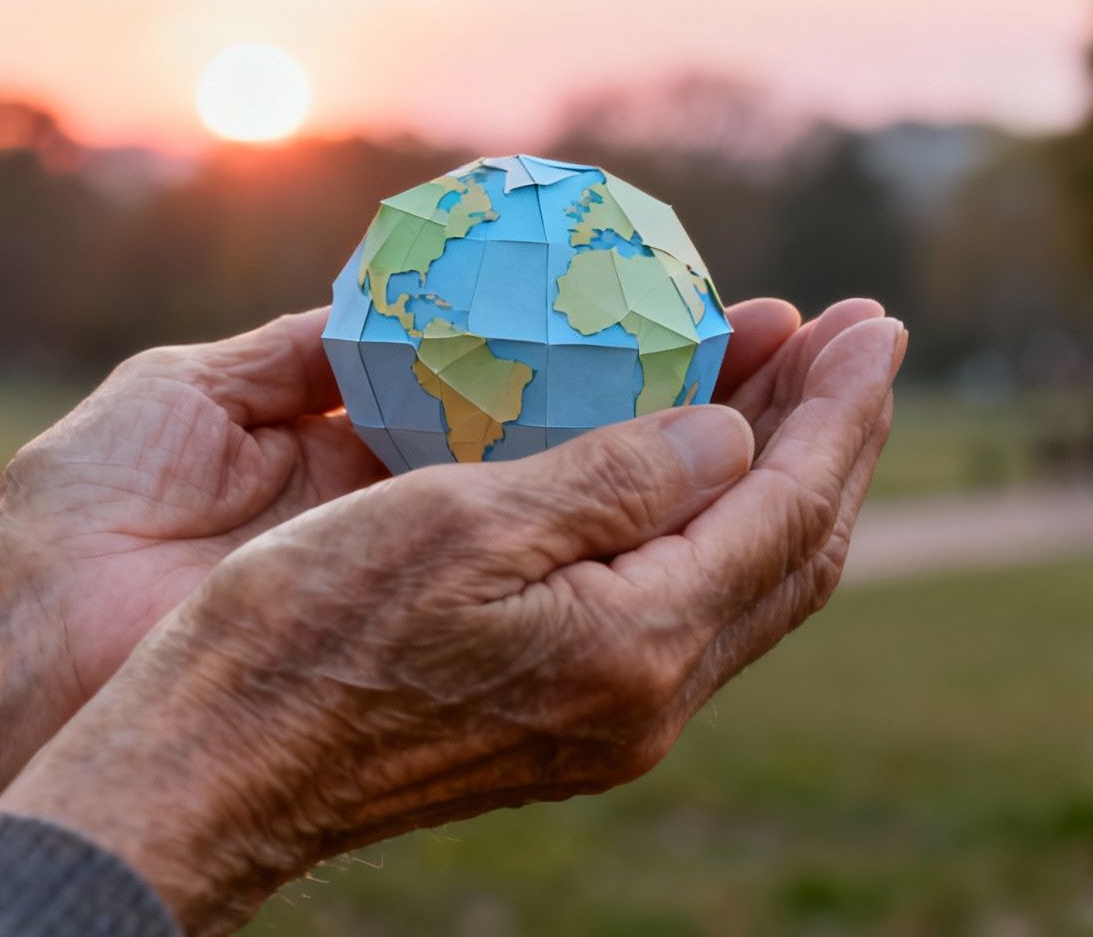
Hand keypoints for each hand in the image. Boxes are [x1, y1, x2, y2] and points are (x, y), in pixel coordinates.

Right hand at [0, 301, 809, 864]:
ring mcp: (610, 721)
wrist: (216, 771)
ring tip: (790, 383)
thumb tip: (736, 434)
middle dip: (833, 438)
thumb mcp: (462, 520)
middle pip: (790, 551)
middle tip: (853, 337)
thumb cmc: (309, 631)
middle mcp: (647, 698)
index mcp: (639, 644)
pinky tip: (690, 469)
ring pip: (743, 584)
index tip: (875, 322)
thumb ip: (617, 476)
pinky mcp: (565, 722)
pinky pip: (685, 607)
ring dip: (780, 478)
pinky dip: (714, 524)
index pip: (789, 507)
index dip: (840, 409)